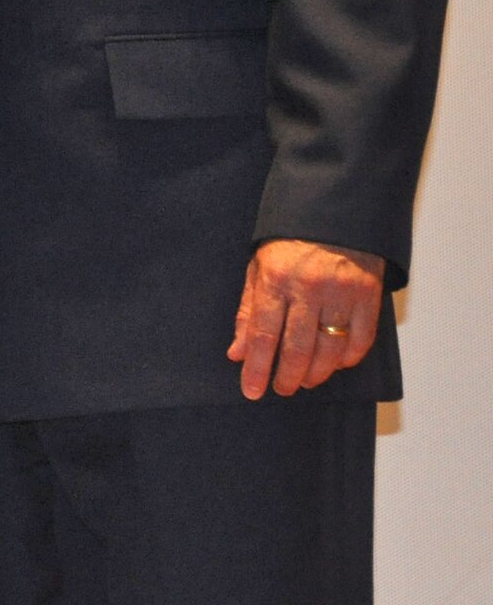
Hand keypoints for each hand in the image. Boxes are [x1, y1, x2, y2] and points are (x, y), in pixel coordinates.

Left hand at [228, 238, 386, 399]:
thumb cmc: (291, 243)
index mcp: (275, 279)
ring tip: (304, 380)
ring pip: (330, 350)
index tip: (252, 390)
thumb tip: (237, 351)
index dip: (256, 367)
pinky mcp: (369, 297)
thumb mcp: (258, 267)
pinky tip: (335, 364)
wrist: (335, 213)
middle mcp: (308, 289)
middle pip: (297, 348)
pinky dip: (348, 358)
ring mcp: (341, 294)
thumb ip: (248, 310)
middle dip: (287, 376)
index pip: (262, 334)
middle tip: (280, 389)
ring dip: (316, 373)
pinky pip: (360, 340)